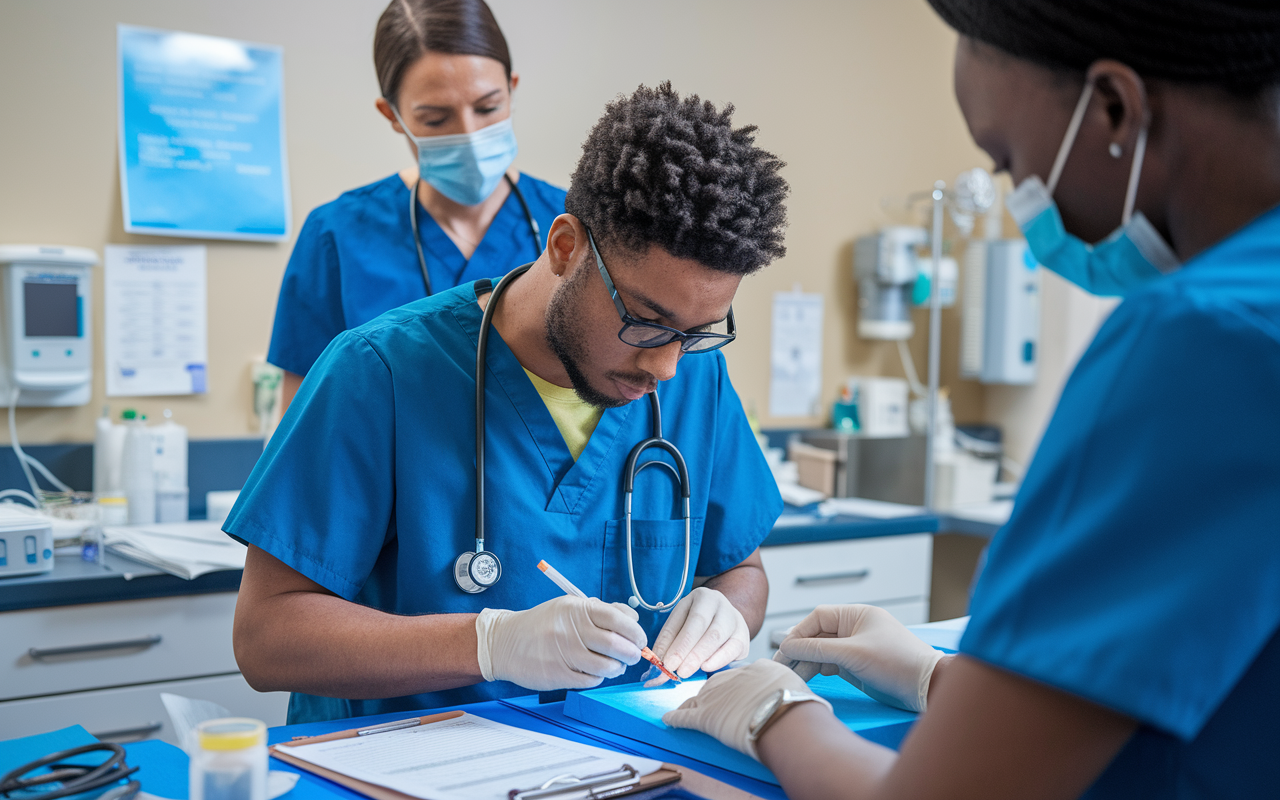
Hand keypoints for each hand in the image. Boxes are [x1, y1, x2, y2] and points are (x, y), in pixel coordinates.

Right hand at [476, 596, 645, 690]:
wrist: (505, 642)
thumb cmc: (542, 624)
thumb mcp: (569, 607)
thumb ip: (602, 610)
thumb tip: (632, 619)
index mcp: (577, 609)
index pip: (618, 619)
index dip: (635, 631)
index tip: (639, 639)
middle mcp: (571, 630)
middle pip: (616, 644)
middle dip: (632, 653)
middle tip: (633, 655)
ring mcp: (564, 653)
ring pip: (606, 666)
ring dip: (617, 668)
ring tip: (614, 665)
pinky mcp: (558, 675)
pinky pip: (591, 680)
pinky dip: (598, 678)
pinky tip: (592, 671)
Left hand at [648, 587, 749, 683]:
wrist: (722, 616)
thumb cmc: (695, 620)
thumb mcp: (680, 621)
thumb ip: (668, 641)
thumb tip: (656, 664)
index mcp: (703, 597)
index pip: (693, 621)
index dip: (679, 643)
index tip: (666, 662)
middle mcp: (723, 606)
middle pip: (708, 630)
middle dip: (689, 652)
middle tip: (675, 670)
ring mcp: (735, 621)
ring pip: (720, 639)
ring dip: (700, 657)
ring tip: (685, 671)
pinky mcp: (743, 638)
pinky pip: (733, 650)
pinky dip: (719, 660)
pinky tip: (706, 667)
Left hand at [662, 659, 831, 758]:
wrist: (784, 713)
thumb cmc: (794, 700)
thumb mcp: (791, 681)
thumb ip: (783, 681)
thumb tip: (788, 688)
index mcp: (751, 669)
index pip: (737, 675)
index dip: (734, 685)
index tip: (734, 690)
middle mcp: (730, 678)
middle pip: (715, 683)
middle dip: (710, 691)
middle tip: (709, 698)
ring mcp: (716, 696)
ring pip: (697, 697)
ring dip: (691, 702)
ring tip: (686, 705)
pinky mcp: (705, 717)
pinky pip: (685, 716)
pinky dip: (675, 718)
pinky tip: (668, 718)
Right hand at [773, 604, 943, 711]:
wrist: (926, 688)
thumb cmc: (897, 663)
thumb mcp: (853, 654)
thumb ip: (817, 649)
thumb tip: (788, 647)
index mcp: (857, 615)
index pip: (818, 617)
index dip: (799, 633)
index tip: (784, 650)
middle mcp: (855, 628)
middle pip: (818, 635)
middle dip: (800, 650)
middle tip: (781, 666)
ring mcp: (856, 648)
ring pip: (823, 651)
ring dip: (807, 662)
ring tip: (791, 676)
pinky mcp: (858, 666)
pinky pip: (831, 664)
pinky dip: (818, 670)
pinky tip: (808, 677)